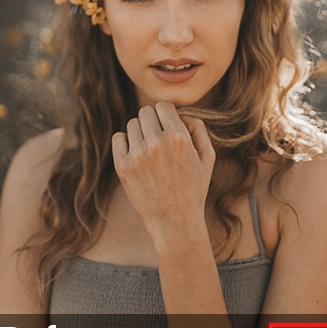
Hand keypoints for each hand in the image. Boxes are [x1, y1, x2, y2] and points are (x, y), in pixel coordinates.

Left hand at [111, 102, 215, 243]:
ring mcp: (138, 155)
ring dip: (140, 132)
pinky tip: (136, 153)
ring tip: (150, 149)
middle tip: (159, 137)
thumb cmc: (194, 188)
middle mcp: (157, 142)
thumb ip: (199, 128)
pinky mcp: (123, 166)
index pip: (164, 106)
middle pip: (146, 112)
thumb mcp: (208, 157)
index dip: (167, 114)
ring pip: (132, 124)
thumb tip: (181, 114)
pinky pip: (118, 138)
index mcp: (179, 137)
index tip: (169, 125)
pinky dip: (125, 142)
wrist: (175, 220)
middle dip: (153, 121)